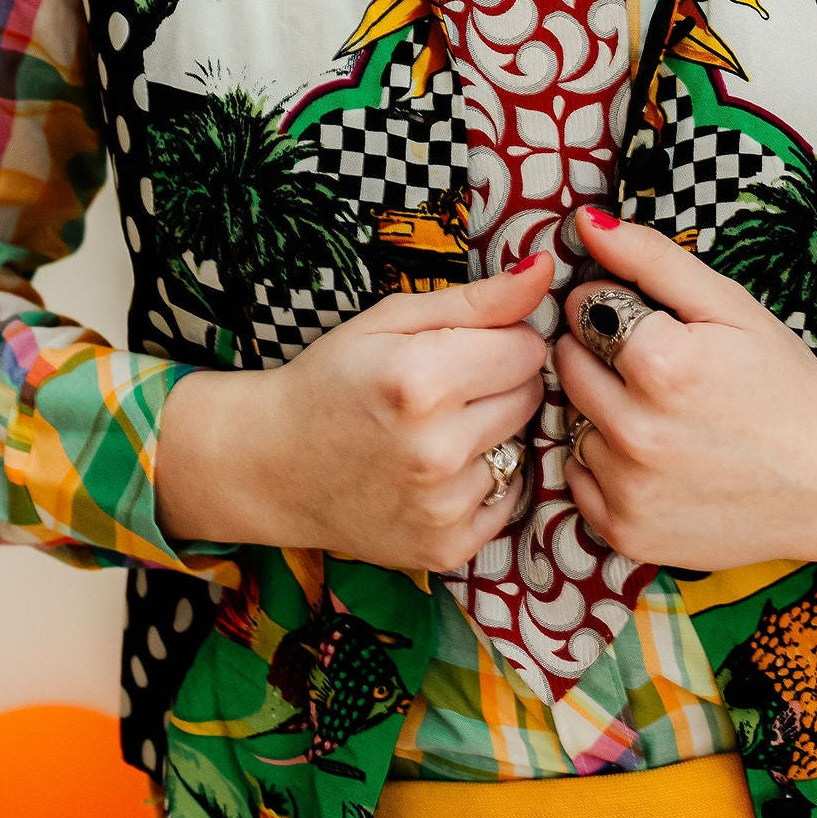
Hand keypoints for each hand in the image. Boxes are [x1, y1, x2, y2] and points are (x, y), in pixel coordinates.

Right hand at [157, 253, 553, 571]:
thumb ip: (477, 299)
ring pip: (521, 447)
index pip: (527, 349)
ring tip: (433, 432)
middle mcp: (436, 449)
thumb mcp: (390, 321)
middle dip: (498, 384)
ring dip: (490, 435)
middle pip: (530, 396)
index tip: (461, 348)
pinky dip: (483, 482)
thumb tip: (544, 270)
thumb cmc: (331, 380)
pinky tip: (435, 471)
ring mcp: (443, 506)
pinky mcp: (447, 547)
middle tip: (444, 389)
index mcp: (421, 380)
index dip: (498, 341)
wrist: (272, 465)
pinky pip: (509, 498)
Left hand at [555, 207, 816, 570]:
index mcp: (661, 364)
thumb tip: (584, 223)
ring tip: (657, 416)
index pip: (580, 310)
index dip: (610, 311)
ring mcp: (628, 488)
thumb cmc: (781, 386)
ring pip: (570, 421)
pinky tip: (651, 458)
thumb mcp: (729, 307)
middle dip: (598, 359)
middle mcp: (636, 431)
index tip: (644, 327)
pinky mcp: (624, 530)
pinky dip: (602, 464)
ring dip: (598, 412)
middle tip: (653, 371)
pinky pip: (577, 476)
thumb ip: (649, 259)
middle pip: (566, 365)